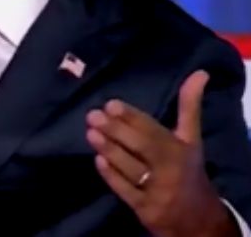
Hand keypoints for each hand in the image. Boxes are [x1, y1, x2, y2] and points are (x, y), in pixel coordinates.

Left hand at [86, 70, 238, 236]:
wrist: (197, 217)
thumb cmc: (187, 169)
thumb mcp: (190, 138)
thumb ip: (189, 106)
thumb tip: (199, 73)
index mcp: (181, 149)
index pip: (155, 131)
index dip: (133, 118)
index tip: (111, 104)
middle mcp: (171, 168)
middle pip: (143, 148)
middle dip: (117, 131)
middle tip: (93, 115)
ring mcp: (158, 190)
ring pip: (131, 168)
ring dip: (110, 150)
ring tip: (90, 133)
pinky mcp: (145, 208)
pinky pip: (126, 190)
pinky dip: (112, 176)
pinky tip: (98, 160)